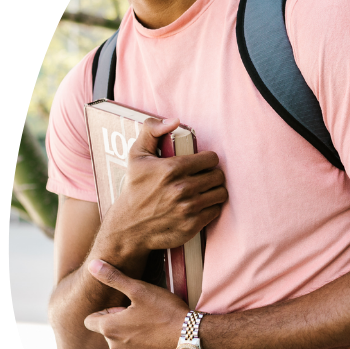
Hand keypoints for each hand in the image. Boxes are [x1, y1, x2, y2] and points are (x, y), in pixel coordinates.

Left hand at [83, 260, 190, 348]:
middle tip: (141, 312)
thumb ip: (113, 278)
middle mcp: (115, 348)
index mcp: (109, 328)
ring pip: (121, 344)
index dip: (105, 311)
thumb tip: (92, 264)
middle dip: (118, 322)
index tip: (123, 306)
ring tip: (151, 324)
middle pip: (106, 332)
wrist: (192, 339)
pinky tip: (158, 337)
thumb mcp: (140, 289)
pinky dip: (142, 346)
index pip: (89, 321)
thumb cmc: (165, 312)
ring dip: (129, 335)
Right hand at [94, 117, 227, 260]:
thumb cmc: (134, 188)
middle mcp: (182, 188)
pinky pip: (216, 211)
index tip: (201, 164)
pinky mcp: (192, 225)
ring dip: (214, 191)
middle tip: (203, 178)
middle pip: (218, 176)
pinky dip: (210, 208)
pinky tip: (200, 205)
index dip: (207, 160)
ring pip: (221, 193)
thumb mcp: (136, 155)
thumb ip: (152, 130)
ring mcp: (188, 208)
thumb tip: (175, 120)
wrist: (128, 227)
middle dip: (212, 175)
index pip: (211, 158)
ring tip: (204, 191)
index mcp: (172, 168)